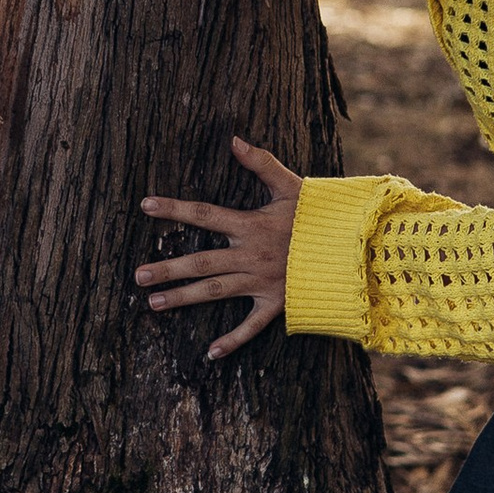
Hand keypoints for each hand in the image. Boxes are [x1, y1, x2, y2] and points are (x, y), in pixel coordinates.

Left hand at [135, 139, 302, 357]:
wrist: (355, 248)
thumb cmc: (322, 215)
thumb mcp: (292, 185)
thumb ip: (261, 163)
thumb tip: (234, 139)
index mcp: (252, 226)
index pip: (205, 214)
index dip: (174, 209)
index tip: (145, 205)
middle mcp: (251, 255)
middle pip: (201, 262)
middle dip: (168, 268)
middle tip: (138, 276)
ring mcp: (262, 282)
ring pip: (215, 291)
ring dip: (184, 298)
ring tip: (153, 304)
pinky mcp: (277, 304)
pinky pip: (251, 326)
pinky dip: (232, 341)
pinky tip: (210, 353)